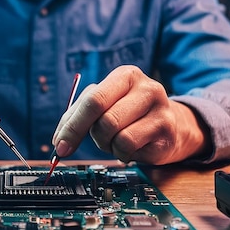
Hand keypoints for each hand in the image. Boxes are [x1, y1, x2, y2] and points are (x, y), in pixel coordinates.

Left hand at [52, 65, 210, 164]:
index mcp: (126, 75)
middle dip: (95, 136)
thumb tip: (59, 141)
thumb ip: (76, 116)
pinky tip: (132, 146)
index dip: (73, 126)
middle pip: (105, 121)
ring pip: (119, 138)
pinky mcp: (167, 134)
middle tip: (99, 139)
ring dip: (110, 146)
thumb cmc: (128, 112)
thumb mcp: (103, 104)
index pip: (93, 100)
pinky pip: (131, 150)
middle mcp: (147, 88)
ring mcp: (161, 111)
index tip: (60, 146)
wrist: (170, 123)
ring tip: (118, 139)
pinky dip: (124, 154)